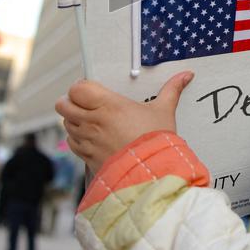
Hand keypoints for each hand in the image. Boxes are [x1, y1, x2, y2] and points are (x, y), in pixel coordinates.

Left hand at [55, 72, 193, 173]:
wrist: (152, 174)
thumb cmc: (157, 141)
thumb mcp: (165, 111)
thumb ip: (172, 90)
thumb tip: (186, 75)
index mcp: (109, 105)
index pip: (77, 88)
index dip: (80, 87)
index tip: (90, 89)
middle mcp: (93, 121)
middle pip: (63, 104)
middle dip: (71, 102)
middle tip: (85, 103)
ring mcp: (88, 140)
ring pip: (66, 123)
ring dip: (74, 120)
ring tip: (90, 121)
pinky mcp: (87, 157)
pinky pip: (71, 142)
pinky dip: (77, 138)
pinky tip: (91, 138)